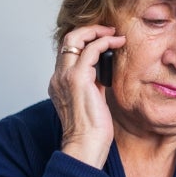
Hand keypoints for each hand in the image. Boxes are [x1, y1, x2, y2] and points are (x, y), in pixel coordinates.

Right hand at [48, 25, 125, 167]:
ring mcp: (65, 76)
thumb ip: (94, 85)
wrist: (85, 146)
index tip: (103, 39)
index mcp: (59, 83)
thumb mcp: (92, 102)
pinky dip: (105, 42)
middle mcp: (58, 77)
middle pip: (67, 40)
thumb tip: (104, 74)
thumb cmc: (91, 132)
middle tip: (109, 30)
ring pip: (75, 39)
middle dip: (89, 30)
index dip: (84, 41)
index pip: (67, 52)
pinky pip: (91, 50)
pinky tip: (117, 43)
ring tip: (115, 34)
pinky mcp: (78, 78)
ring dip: (97, 32)